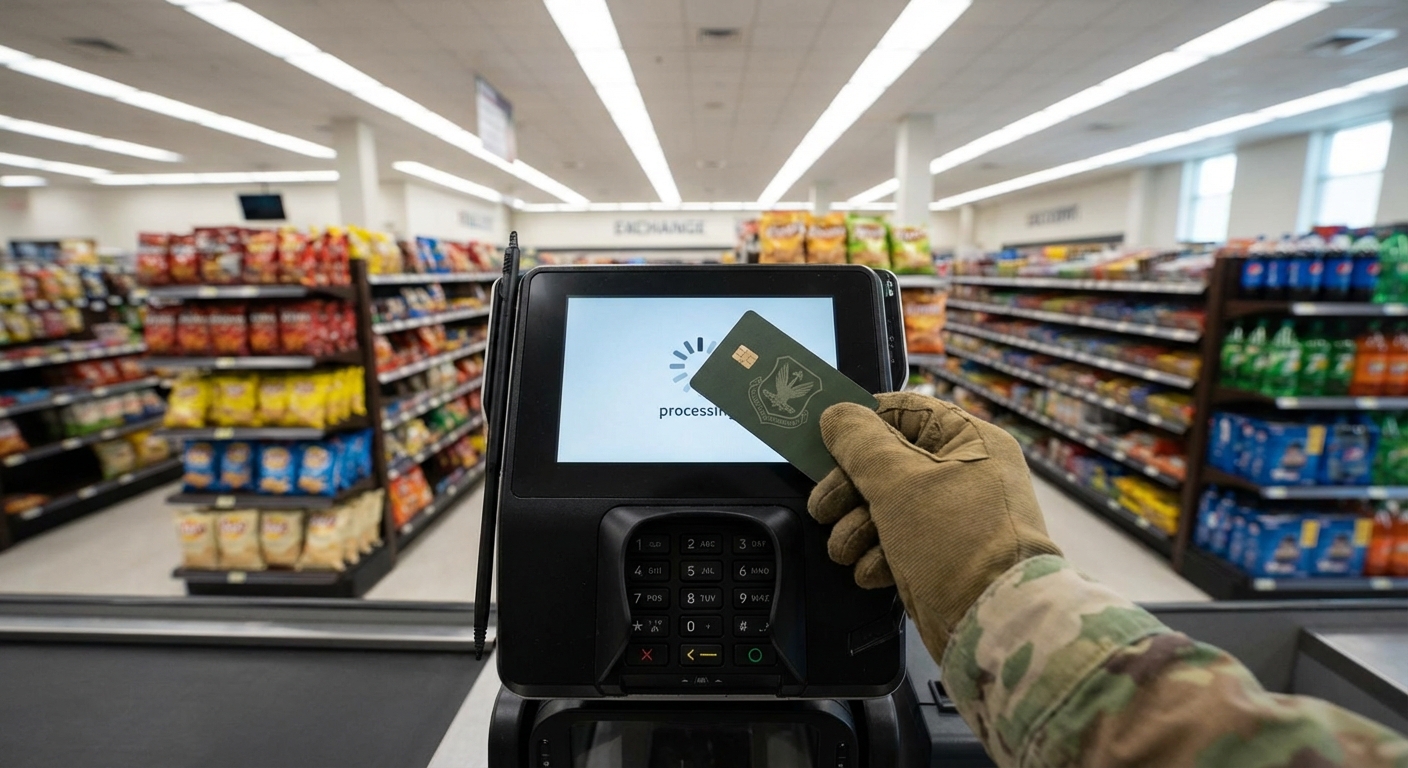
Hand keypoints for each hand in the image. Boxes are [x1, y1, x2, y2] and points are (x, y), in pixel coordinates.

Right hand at [807, 392, 1060, 657]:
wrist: (993, 624)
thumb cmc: (954, 541)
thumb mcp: (898, 481)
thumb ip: (859, 443)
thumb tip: (837, 415)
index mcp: (969, 440)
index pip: (904, 413)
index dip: (861, 425)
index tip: (824, 441)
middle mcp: (966, 473)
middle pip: (888, 463)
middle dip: (849, 490)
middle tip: (823, 509)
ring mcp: (956, 517)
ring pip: (888, 506)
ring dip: (857, 528)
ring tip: (845, 550)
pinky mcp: (944, 556)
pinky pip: (900, 543)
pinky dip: (879, 556)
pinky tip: (872, 571)